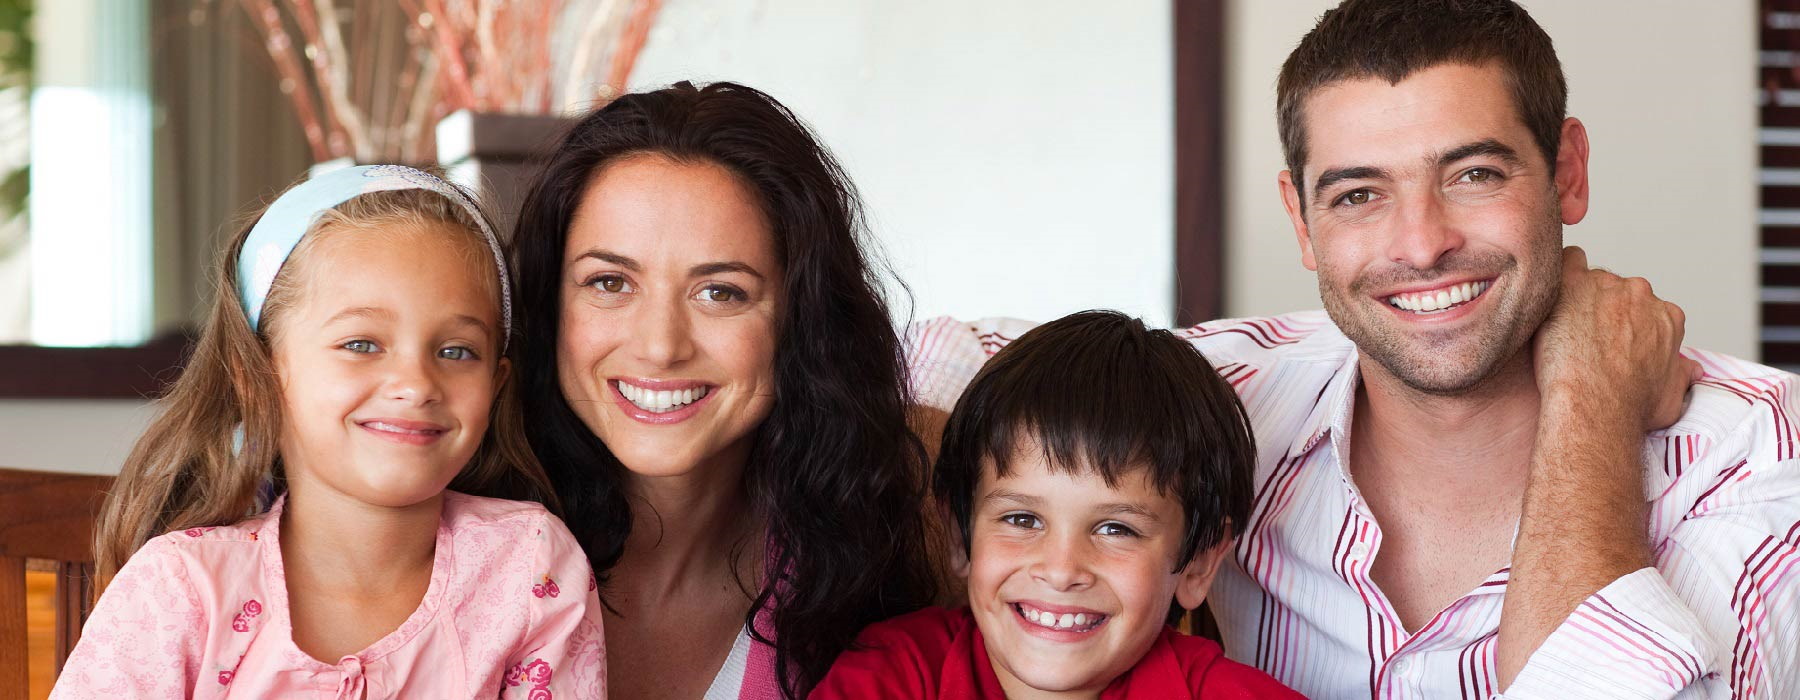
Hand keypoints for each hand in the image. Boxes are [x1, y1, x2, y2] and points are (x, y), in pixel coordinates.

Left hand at [1532, 246, 1699, 429]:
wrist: (1595, 405)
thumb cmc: (1630, 408)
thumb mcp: (1671, 397)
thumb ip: (1681, 376)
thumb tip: (1691, 369)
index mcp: (1667, 317)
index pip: (1646, 309)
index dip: (1625, 326)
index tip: (1610, 342)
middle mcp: (1642, 295)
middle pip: (1618, 293)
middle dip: (1602, 310)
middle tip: (1582, 337)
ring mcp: (1608, 285)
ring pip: (1592, 280)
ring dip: (1579, 298)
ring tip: (1563, 328)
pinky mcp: (1574, 282)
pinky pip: (1568, 260)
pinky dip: (1561, 273)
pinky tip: (1551, 295)